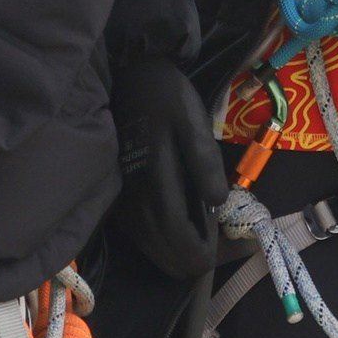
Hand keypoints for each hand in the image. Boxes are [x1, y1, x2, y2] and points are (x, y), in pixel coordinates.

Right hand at [111, 56, 227, 279]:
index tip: (218, 256)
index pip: (177, 237)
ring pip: (148, 244)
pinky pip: (139, 232)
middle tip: (212, 257)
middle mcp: (134, 199)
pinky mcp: (118, 194)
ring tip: (196, 251)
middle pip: (161, 248)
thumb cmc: (168, 100)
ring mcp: (123, 199)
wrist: (130, 77)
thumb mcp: (194, 123)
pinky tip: (174, 234)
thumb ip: (204, 163)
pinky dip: (158, 241)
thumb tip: (216, 204)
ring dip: (172, 254)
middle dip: (187, 259)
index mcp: (156, 183)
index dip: (199, 253)